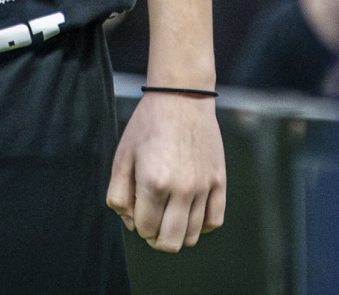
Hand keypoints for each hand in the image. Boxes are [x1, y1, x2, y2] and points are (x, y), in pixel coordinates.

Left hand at [106, 93, 226, 251]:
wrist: (182, 97)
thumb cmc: (148, 125)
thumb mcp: (122, 156)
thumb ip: (119, 194)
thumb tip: (131, 223)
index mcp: (154, 183)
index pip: (145, 229)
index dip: (138, 224)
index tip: (138, 209)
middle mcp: (181, 189)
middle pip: (170, 242)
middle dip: (156, 237)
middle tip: (152, 221)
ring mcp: (203, 186)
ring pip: (191, 235)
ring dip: (177, 232)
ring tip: (169, 214)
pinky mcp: (219, 181)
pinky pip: (213, 220)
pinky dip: (201, 224)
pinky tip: (189, 212)